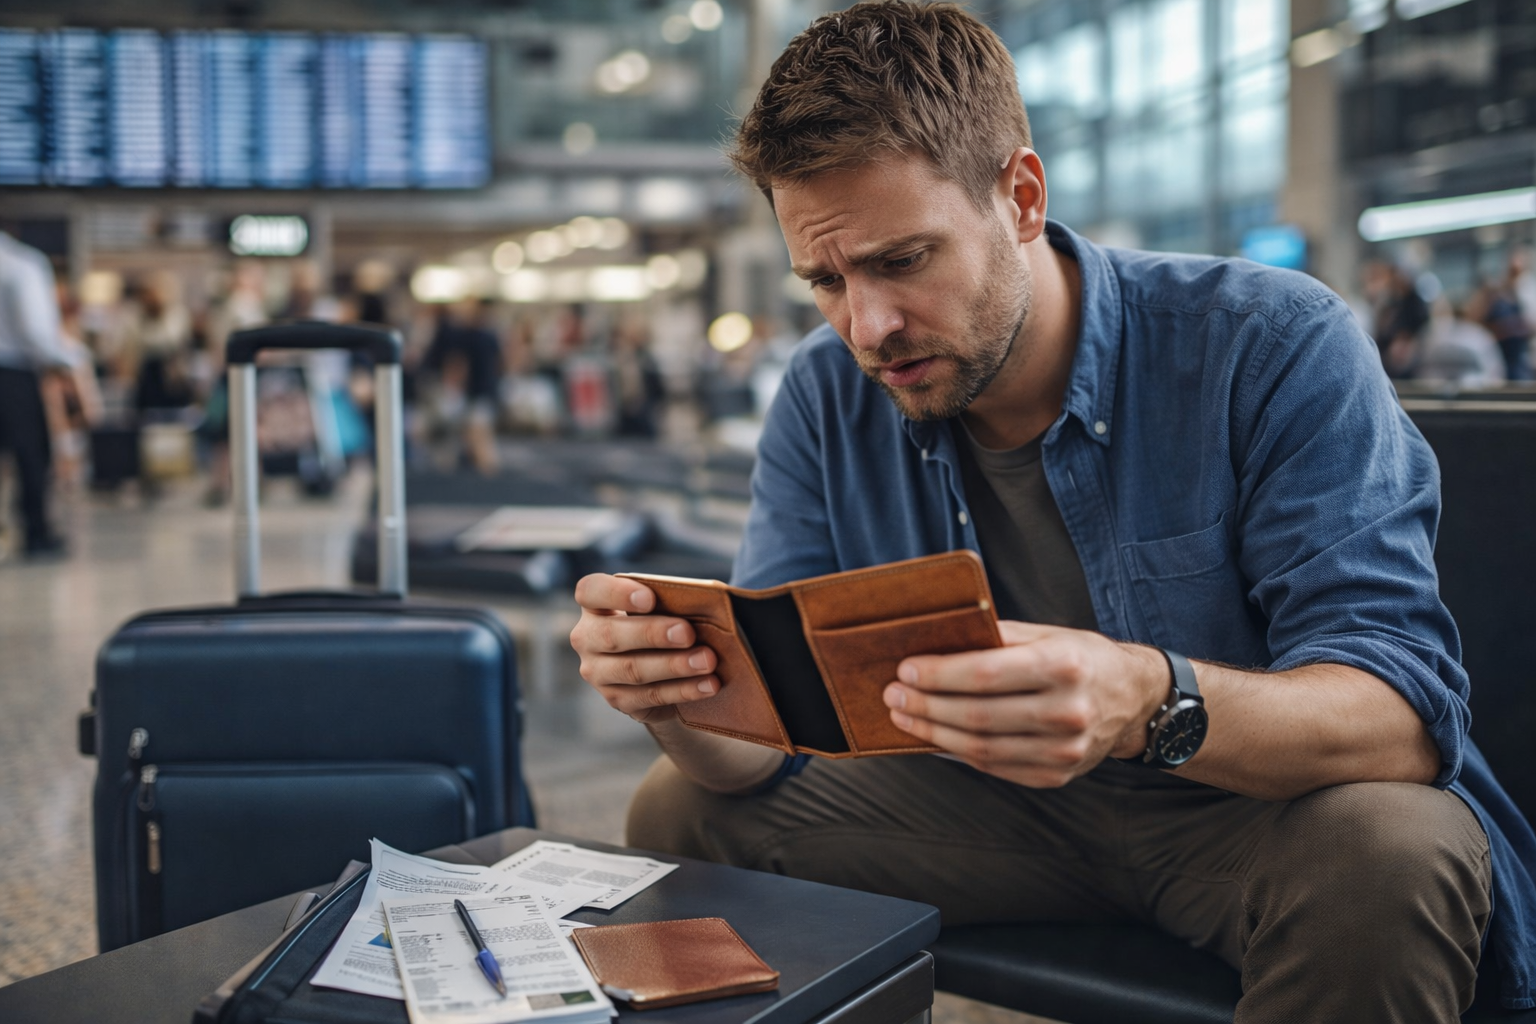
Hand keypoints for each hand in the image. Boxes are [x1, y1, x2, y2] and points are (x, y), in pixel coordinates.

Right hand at [569, 574, 719, 723]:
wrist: (660, 669)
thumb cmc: (663, 622)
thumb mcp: (662, 606)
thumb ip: (671, 601)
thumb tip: (705, 602)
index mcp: (595, 604)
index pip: (591, 591)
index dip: (617, 593)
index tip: (650, 598)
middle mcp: (588, 638)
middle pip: (611, 635)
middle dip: (652, 634)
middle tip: (688, 633)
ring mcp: (598, 673)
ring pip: (632, 670)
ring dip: (673, 665)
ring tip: (707, 661)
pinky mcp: (618, 700)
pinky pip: (650, 696)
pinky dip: (683, 690)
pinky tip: (709, 684)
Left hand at [882, 621, 1168, 786]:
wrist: (1134, 698)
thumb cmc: (1081, 658)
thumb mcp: (1047, 634)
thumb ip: (997, 639)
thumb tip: (937, 643)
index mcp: (1064, 666)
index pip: (985, 674)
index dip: (939, 675)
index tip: (905, 670)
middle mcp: (1069, 711)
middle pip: (978, 716)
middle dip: (926, 706)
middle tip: (893, 696)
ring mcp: (1066, 751)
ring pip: (982, 749)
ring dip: (934, 734)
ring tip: (905, 718)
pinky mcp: (1059, 775)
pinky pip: (996, 767)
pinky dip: (960, 754)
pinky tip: (937, 738)